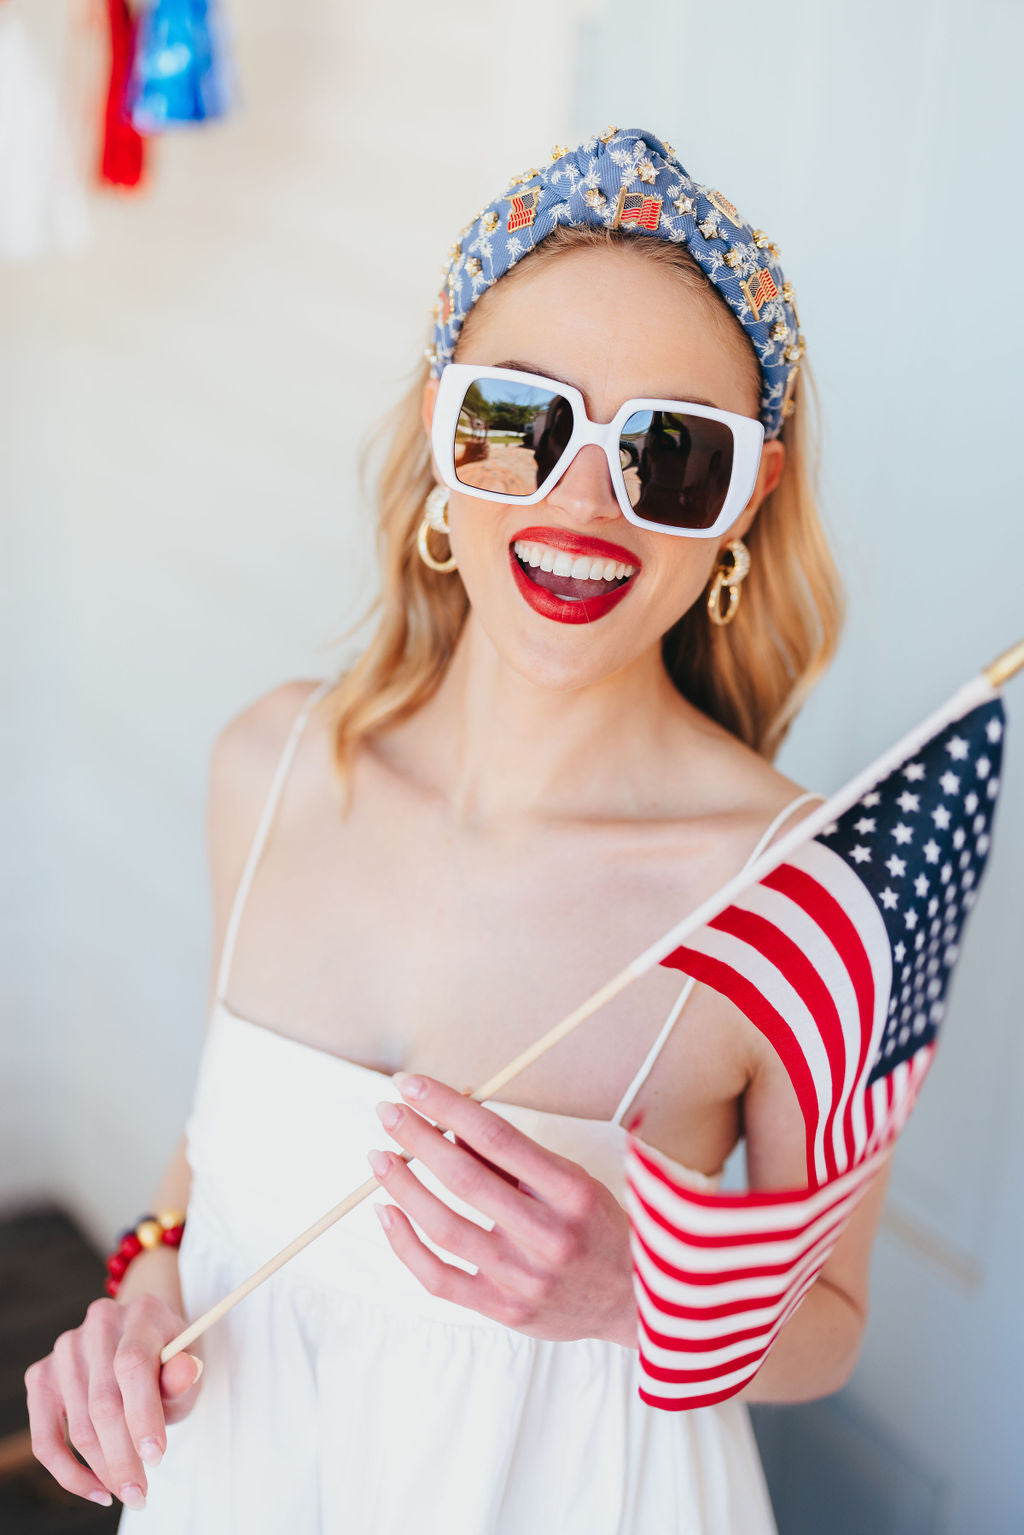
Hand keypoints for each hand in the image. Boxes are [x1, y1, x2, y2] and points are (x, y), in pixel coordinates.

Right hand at [24, 1294, 203, 1510]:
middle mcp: (99, 1322)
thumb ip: (186, 1375)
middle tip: (140, 1493)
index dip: (143, 1414)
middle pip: (103, 1402)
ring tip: (127, 1490)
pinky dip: (69, 1472)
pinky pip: (45, 1438)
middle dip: (123, 1457)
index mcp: (143, 1312)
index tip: (156, 1458)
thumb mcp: (188, 1365)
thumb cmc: (169, 1360)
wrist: (143, 1340)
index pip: (133, 1364)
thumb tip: (187, 1371)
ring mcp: (65, 1348)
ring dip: (103, 1469)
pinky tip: (95, 1489)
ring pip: (78, 1426)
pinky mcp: (42, 1375)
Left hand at [366, 1072, 638, 1346]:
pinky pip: (439, 1278)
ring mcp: (523, 1278)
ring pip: (444, 1228)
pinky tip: (386, 1213)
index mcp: (571, 1192)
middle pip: (465, 1179)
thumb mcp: (573, 1180)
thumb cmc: (598, 1228)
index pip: (497, 1137)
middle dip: (417, 1138)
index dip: (447, 1106)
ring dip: (403, 1187)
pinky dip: (405, 1245)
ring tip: (378, 1158)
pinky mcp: (503, 1310)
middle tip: (388, 1112)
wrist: (634, 1302)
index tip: (412, 1085)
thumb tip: (449, 1125)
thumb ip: (514, 1158)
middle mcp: (548, 1236)